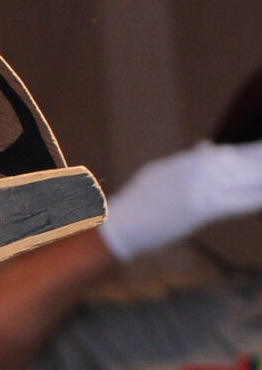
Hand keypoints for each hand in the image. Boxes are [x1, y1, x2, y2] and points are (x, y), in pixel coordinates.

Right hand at [100, 139, 261, 260]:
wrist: (120, 224)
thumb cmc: (137, 204)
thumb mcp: (159, 174)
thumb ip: (186, 161)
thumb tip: (207, 145)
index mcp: (183, 163)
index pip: (224, 155)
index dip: (247, 154)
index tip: (261, 151)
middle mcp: (192, 172)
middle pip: (235, 164)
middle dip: (257, 162)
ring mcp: (196, 189)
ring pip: (237, 180)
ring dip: (258, 176)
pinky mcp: (198, 208)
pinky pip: (232, 203)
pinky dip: (251, 199)